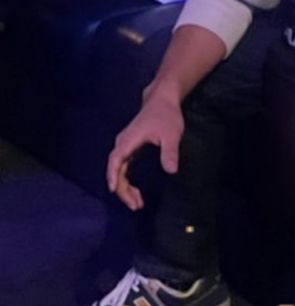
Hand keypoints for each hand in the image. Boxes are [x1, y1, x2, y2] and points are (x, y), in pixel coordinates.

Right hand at [106, 84, 183, 210]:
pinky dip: (127, 180)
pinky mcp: (129, 148)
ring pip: (119, 171)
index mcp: (127, 141)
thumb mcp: (171, 134)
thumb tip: (171, 171)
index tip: (114, 190)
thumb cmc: (167, 116)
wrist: (162, 100)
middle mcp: (121, 144)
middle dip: (123, 190)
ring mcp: (124, 146)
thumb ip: (170, 152)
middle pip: (116, 170)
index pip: (116, 161)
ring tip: (137, 203)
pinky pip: (123, 168)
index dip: (113, 176)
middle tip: (136, 205)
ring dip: (125, 188)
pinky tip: (135, 191)